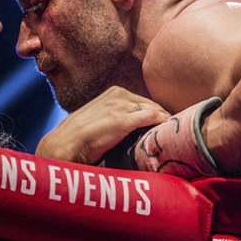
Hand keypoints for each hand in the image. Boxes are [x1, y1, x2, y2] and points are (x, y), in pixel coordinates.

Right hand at [35, 86, 168, 164]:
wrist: (62, 148)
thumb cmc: (79, 139)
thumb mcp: (100, 121)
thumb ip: (116, 119)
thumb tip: (134, 130)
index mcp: (113, 93)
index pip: (144, 102)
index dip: (157, 115)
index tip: (168, 126)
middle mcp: (118, 95)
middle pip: (152, 105)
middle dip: (164, 118)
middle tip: (177, 131)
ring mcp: (120, 106)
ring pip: (155, 111)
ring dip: (165, 122)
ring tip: (176, 134)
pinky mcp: (122, 120)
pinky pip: (151, 118)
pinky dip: (163, 123)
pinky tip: (170, 131)